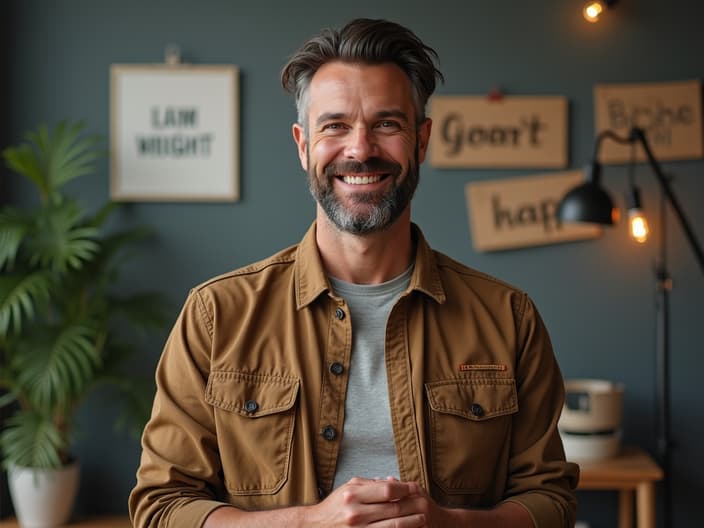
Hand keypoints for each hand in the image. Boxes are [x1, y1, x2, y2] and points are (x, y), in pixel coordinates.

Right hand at [303, 477, 427, 526]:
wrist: (316, 527)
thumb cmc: (334, 506)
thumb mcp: (348, 488)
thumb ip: (370, 484)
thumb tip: (394, 481)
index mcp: (353, 495)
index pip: (387, 490)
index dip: (404, 489)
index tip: (414, 488)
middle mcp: (356, 514)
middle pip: (394, 509)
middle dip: (412, 505)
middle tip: (424, 502)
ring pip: (394, 526)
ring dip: (412, 522)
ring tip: (423, 518)